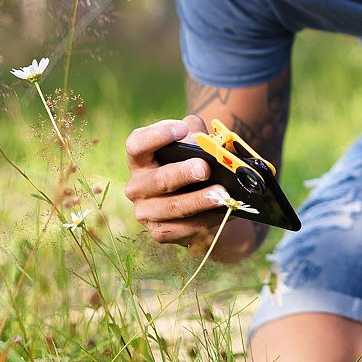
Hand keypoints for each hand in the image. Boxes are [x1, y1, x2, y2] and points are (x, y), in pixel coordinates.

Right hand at [124, 115, 227, 245]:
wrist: (192, 200)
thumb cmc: (188, 162)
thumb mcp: (190, 142)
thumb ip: (196, 134)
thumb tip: (209, 142)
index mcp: (139, 159)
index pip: (137, 144)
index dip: (157, 136)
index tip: (182, 129)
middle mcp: (137, 186)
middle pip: (159, 179)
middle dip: (183, 174)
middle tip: (204, 168)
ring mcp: (146, 212)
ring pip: (174, 207)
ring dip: (200, 201)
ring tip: (222, 194)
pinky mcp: (160, 232)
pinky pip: (185, 228)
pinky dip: (207, 219)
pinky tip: (224, 210)